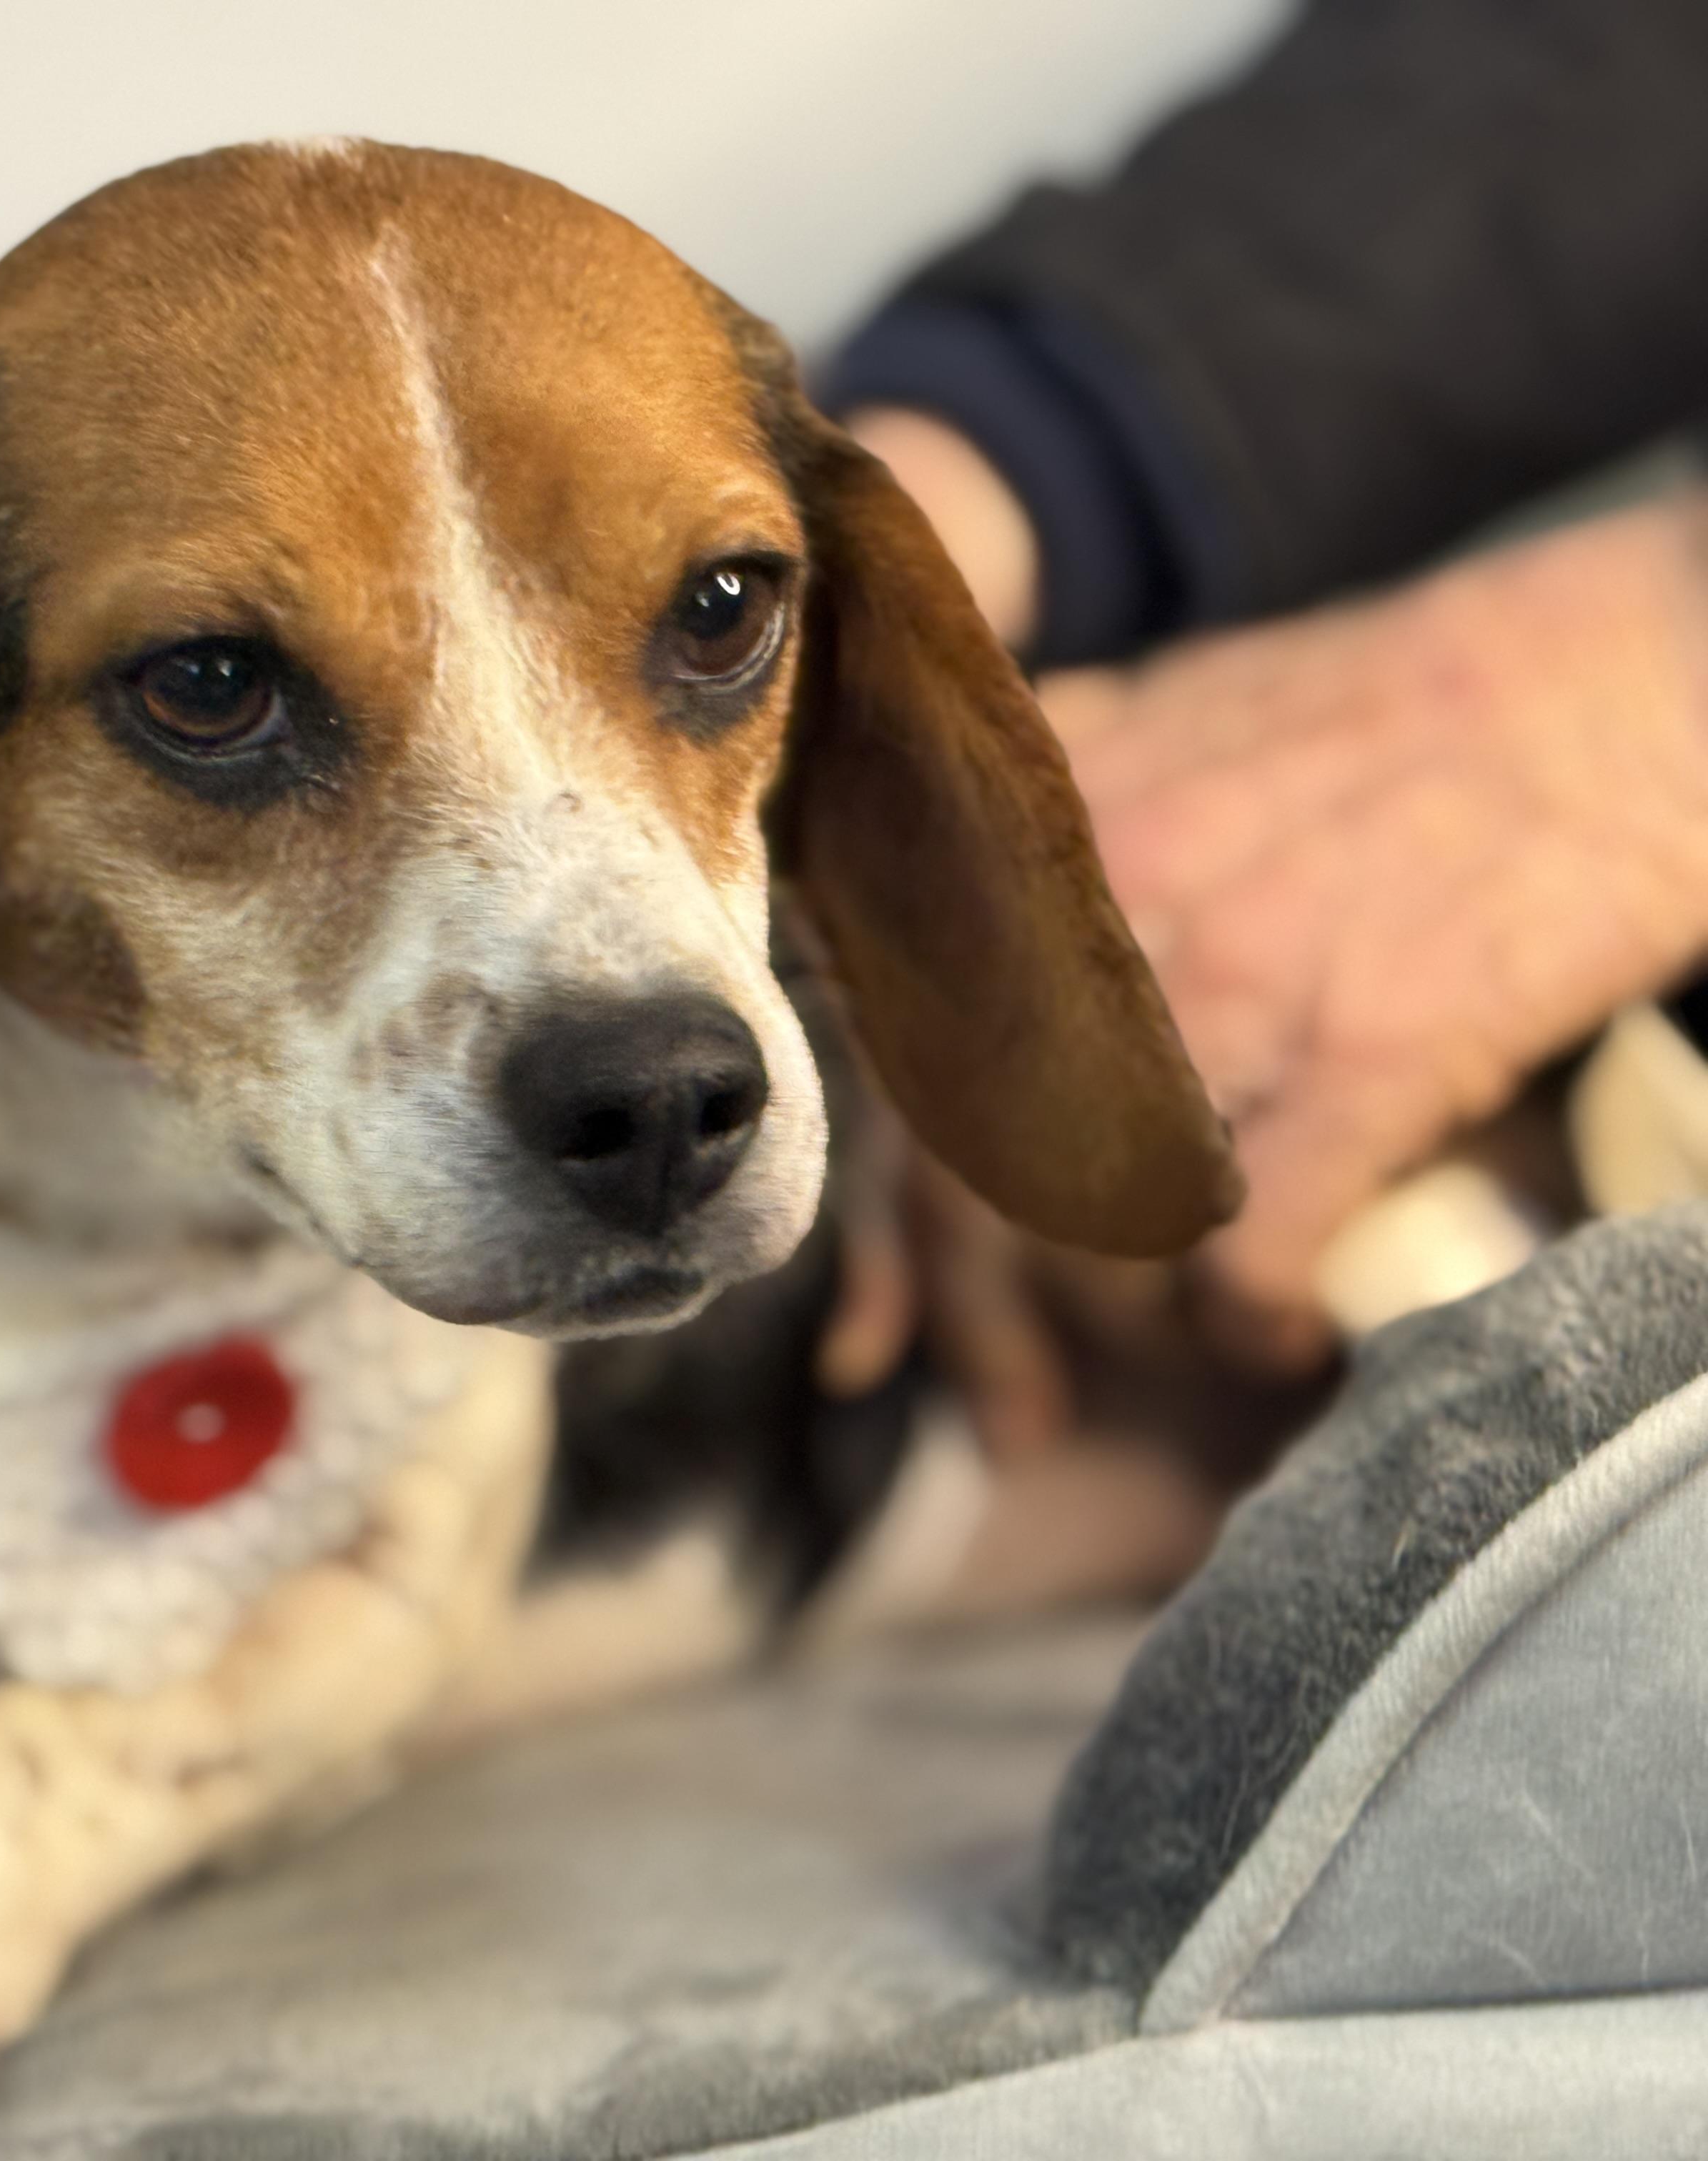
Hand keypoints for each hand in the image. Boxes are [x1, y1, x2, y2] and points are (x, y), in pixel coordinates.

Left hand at [830, 417, 1707, 1458]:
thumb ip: (1030, 831)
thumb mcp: (1156, 722)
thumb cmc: (1385, 709)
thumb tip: (902, 938)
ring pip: (1088, 1216)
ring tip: (1125, 1385)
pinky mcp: (1376, 1042)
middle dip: (973, 1326)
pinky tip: (1269, 1336)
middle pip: (970, 1170)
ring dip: (1101, 1339)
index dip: (875, 1229)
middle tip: (1009, 1410)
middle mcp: (1105, 912)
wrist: (1610, 673)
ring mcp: (1237, 978)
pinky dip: (1246, 1313)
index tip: (868, 1336)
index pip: (897, 1067)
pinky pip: (1251, 1235)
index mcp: (1040, 843)